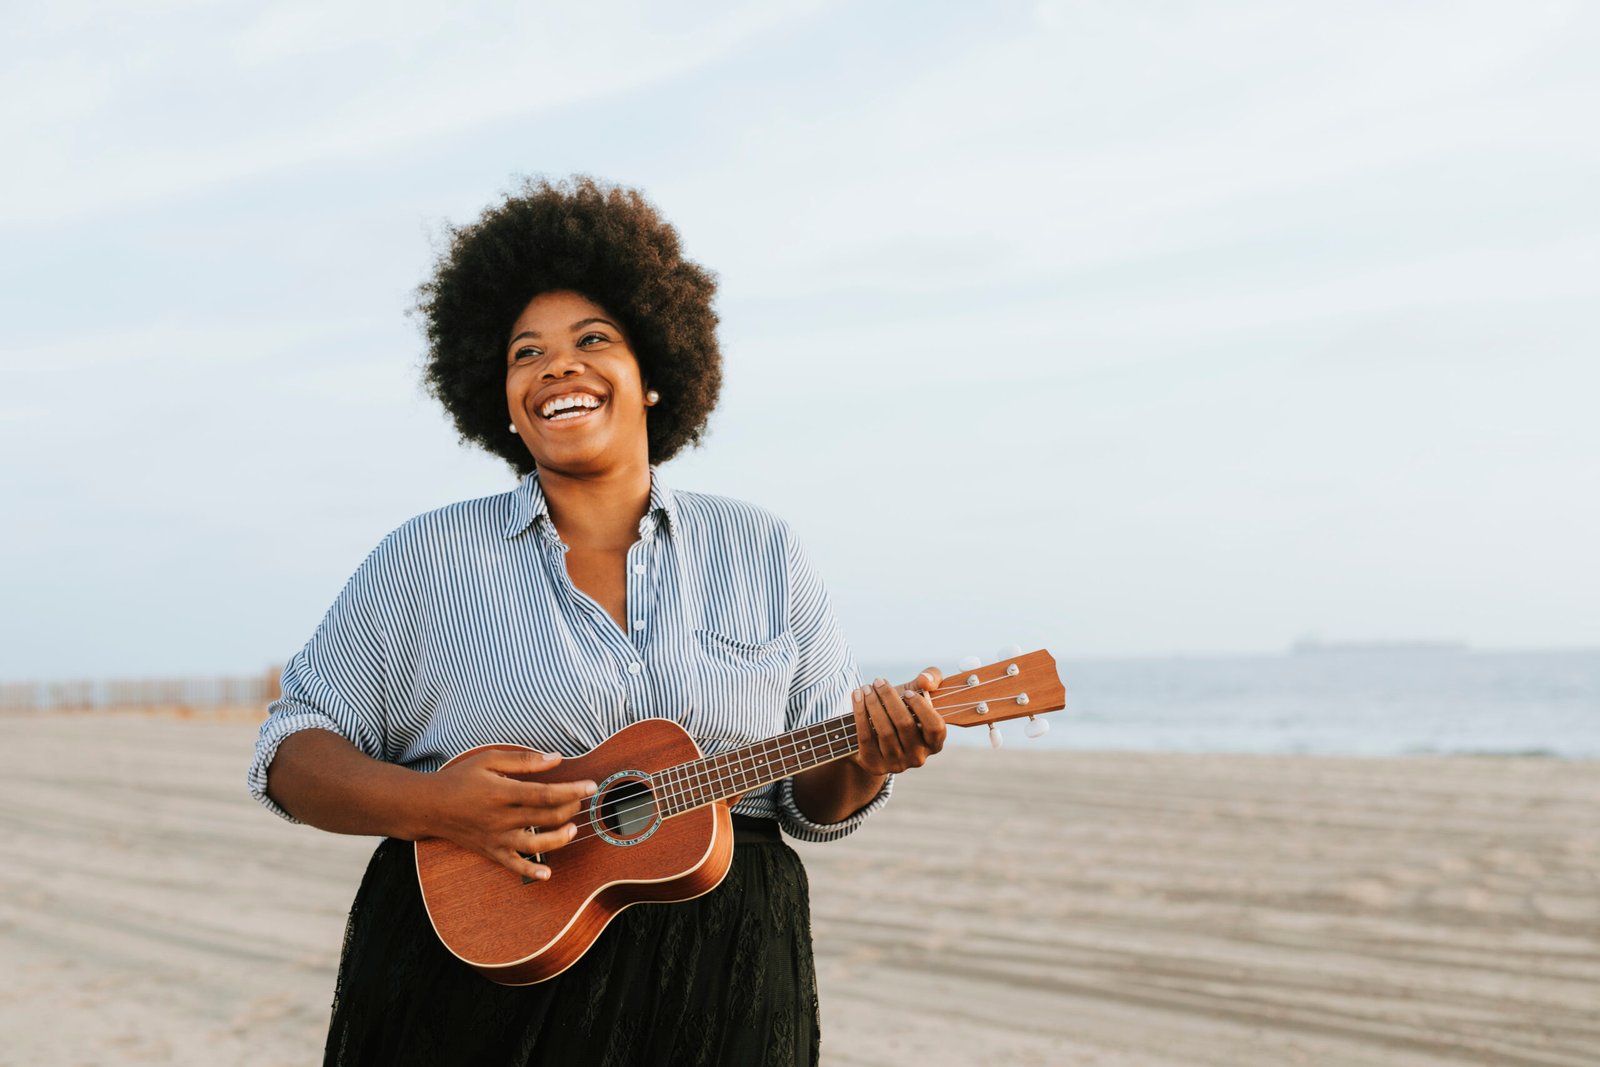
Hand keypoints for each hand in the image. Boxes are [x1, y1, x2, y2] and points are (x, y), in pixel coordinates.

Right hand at [417, 748, 596, 882]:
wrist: (429, 806)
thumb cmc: (460, 778)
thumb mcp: (489, 760)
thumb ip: (524, 760)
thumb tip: (556, 758)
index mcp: (502, 792)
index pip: (545, 793)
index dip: (572, 790)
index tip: (591, 786)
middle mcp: (501, 817)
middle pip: (545, 817)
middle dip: (570, 809)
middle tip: (580, 801)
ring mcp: (496, 837)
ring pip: (535, 844)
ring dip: (559, 839)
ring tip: (572, 830)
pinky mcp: (491, 851)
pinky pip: (513, 865)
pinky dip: (531, 871)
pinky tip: (547, 873)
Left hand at [849, 668, 946, 774]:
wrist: (872, 733)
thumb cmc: (899, 709)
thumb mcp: (916, 692)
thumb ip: (931, 678)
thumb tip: (926, 680)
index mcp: (934, 743)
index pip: (935, 727)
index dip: (921, 707)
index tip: (906, 692)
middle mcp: (918, 757)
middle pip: (904, 724)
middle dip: (889, 697)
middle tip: (877, 681)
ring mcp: (896, 764)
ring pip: (884, 731)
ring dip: (873, 704)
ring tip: (866, 688)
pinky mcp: (874, 765)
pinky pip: (865, 737)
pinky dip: (859, 713)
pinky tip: (857, 696)